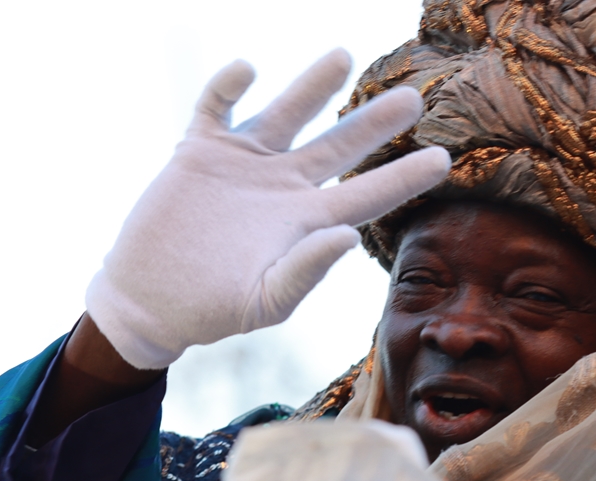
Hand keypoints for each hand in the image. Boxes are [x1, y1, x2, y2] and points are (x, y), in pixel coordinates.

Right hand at [85, 49, 449, 368]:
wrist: (151, 301)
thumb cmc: (212, 310)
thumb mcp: (264, 300)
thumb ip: (305, 270)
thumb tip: (347, 235)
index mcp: (308, 222)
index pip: (368, 194)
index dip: (405, 177)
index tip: (445, 159)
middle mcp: (285, 186)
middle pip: (340, 145)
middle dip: (374, 122)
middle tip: (414, 98)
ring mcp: (245, 165)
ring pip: (288, 114)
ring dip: (313, 86)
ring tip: (344, 56)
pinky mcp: (201, 152)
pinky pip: (217, 108)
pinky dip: (228, 86)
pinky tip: (247, 70)